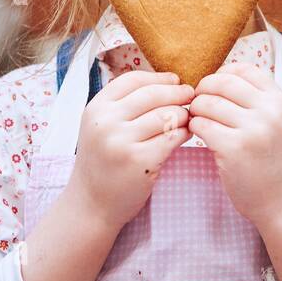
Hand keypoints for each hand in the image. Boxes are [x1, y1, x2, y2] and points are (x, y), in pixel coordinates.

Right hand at [70, 70, 194, 232]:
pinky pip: (172, 137)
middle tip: (190, 96)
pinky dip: (184, 133)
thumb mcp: (100, 126)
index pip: (133, 79)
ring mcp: (122, 141)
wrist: (91, 202)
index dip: (158, 77)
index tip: (175, 80)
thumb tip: (165, 82)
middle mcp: (106, 122)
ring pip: (166, 114)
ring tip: (186, 118)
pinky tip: (185, 135)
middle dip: (177, 92)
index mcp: (96, 108)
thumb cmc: (102, 161)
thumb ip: (123, 105)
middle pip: (153, 94)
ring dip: (183, 114)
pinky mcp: (140, 161)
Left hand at [186, 61, 281, 226]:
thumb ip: (256, 99)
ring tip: (199, 121)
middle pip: (222, 82)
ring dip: (196, 110)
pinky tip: (200, 135)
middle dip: (203, 90)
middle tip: (198, 104)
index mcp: (280, 100)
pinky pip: (201, 125)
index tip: (214, 89)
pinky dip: (195, 127)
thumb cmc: (273, 159)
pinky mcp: (234, 148)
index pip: (244, 69)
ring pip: (207, 103)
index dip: (222, 74)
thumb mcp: (277, 121)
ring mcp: (253, 129)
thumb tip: (218, 77)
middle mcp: (270, 111)